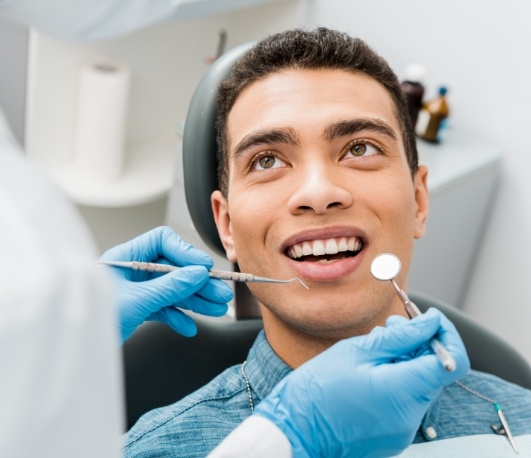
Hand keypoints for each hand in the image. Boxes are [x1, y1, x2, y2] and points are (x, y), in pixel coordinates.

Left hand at [99, 226, 232, 342]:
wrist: (76, 350)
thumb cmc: (92, 320)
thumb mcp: (137, 301)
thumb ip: (169, 287)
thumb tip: (197, 274)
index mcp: (125, 257)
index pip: (162, 242)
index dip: (185, 252)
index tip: (204, 268)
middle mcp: (132, 271)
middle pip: (173, 269)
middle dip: (197, 283)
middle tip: (219, 293)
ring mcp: (136, 290)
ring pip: (172, 290)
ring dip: (194, 300)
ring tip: (215, 308)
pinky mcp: (137, 308)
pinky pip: (163, 308)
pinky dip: (177, 317)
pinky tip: (189, 327)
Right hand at [254, 309, 469, 457]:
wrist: (294, 432)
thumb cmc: (317, 390)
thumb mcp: (357, 351)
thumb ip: (400, 336)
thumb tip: (430, 322)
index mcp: (403, 392)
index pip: (453, 362)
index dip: (446, 335)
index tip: (428, 319)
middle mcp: (410, 417)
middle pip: (434, 371)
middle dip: (418, 343)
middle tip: (390, 326)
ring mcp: (403, 430)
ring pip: (418, 384)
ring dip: (404, 360)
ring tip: (373, 348)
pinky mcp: (392, 436)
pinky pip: (405, 400)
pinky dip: (395, 380)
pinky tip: (369, 370)